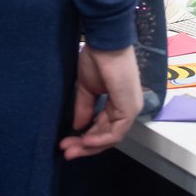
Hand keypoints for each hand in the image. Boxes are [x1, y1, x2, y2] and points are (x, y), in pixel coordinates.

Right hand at [59, 44, 142, 159]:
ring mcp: (130, 109)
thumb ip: (84, 108)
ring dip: (89, 146)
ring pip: (110, 137)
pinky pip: (115, 132)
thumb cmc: (97, 59)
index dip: (85, 138)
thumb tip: (78, 127)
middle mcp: (127, 107)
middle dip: (84, 146)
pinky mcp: (129, 109)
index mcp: (118, 101)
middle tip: (66, 152)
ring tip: (70, 149)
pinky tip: (84, 141)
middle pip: (106, 135)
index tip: (66, 143)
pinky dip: (99, 140)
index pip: (103, 127)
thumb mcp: (86, 87)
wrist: (105, 43)